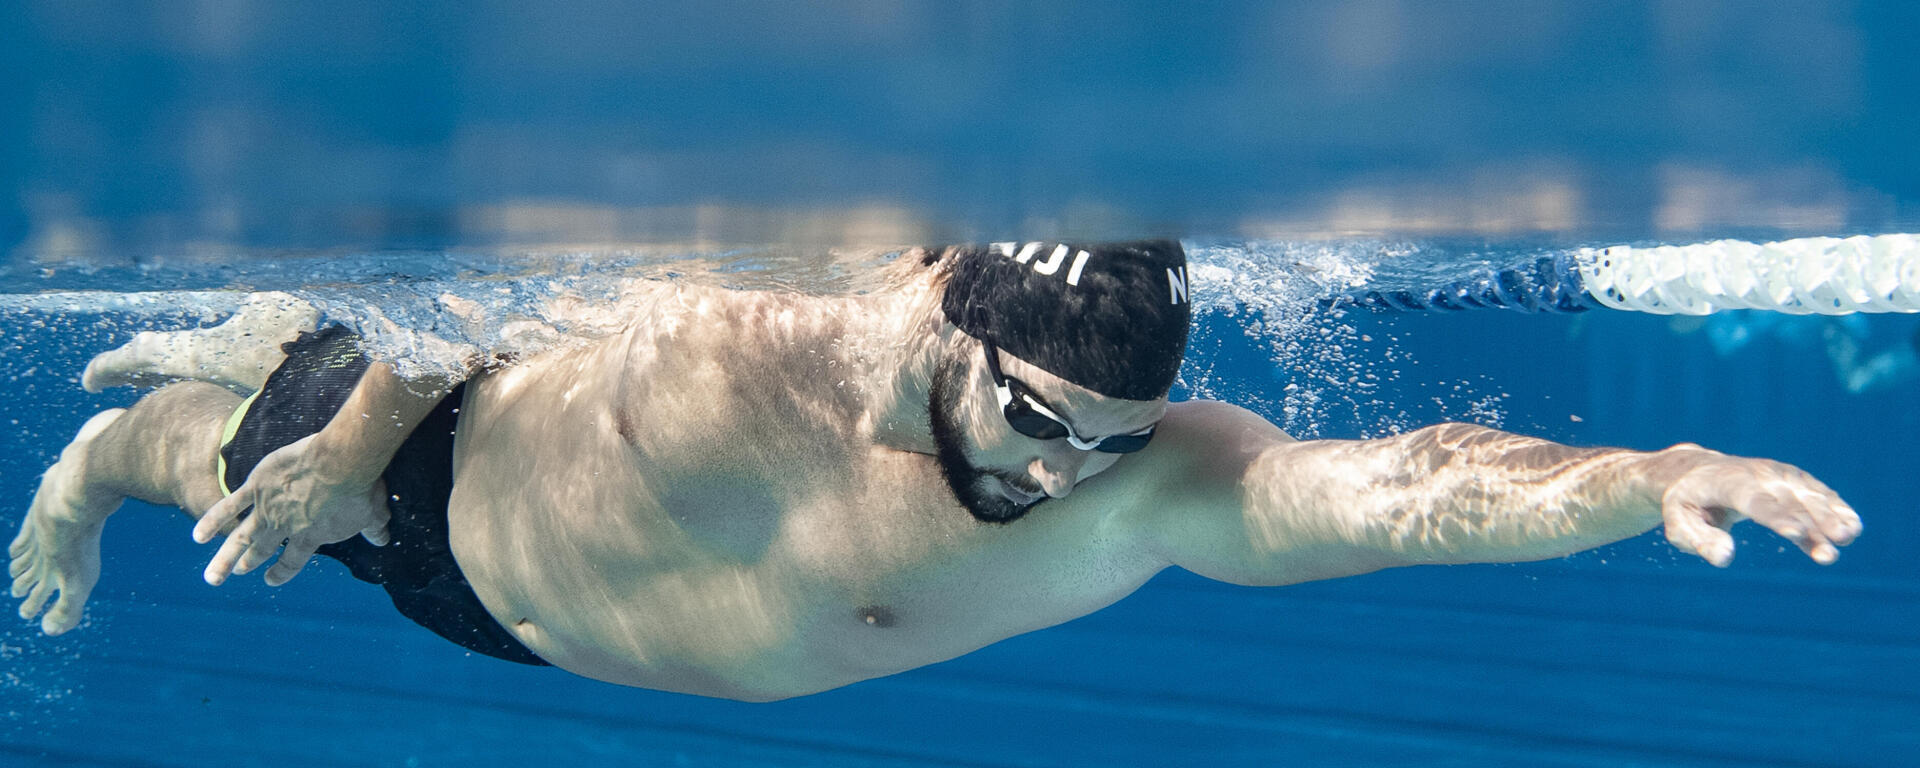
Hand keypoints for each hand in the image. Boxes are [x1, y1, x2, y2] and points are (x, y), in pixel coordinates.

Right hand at [194, 434, 392, 585]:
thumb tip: (384, 539)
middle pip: (262, 550)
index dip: (282, 571)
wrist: (341, 463)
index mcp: (311, 535)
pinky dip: (212, 521)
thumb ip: (375, 528)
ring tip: (212, 577)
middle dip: (246, 563)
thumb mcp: (373, 512)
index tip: (271, 580)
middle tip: (232, 575)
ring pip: (241, 537)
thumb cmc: (361, 488)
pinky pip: (228, 507)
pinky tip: (198, 537)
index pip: (294, 559)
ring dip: (224, 558)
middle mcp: (285, 528)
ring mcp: (268, 509)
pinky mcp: (256, 487)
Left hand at [1659, 451, 1860, 566]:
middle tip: (1835, 544)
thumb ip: (1698, 540)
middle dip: (1814, 521)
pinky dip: (1834, 509)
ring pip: (1808, 496)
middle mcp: (1757, 474)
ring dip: (1830, 517)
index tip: (1796, 533)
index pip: (1755, 501)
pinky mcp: (1792, 480)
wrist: (1696, 472)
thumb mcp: (1678, 522)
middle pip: (1789, 500)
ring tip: (1848, 538)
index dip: (1776, 516)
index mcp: (1726, 483)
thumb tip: (1725, 558)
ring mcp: (1777, 474)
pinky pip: (1816, 495)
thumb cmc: (1685, 503)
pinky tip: (1853, 528)